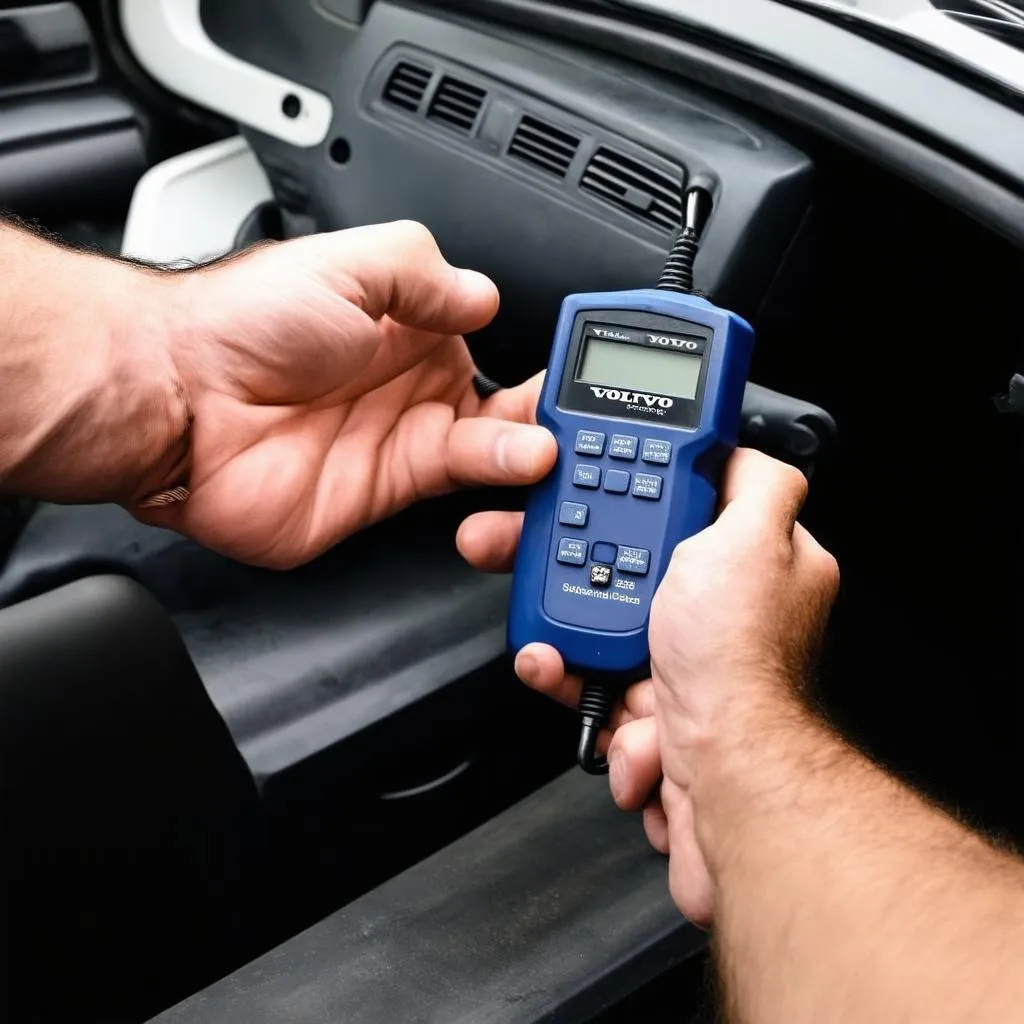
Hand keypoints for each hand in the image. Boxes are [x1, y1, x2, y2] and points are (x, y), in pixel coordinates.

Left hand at [0, 220, 556, 566]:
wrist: (178, 402)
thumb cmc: (238, 327)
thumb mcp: (345, 264)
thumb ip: (423, 274)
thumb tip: (482, 296)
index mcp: (408, 328)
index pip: (497, 342)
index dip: (539, 355)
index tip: (577, 366)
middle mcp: (410, 389)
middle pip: (506, 407)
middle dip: (550, 413)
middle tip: (579, 420)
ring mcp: (400, 445)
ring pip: (492, 456)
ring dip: (527, 451)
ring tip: (541, 445)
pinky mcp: (385, 496)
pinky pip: (457, 496)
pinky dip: (494, 487)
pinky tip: (511, 469)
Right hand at [459, 449, 838, 926]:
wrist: (725, 782)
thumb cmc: (741, 667)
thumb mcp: (753, 540)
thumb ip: (757, 483)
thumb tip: (742, 452)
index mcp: (755, 572)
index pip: (685, 521)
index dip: (633, 508)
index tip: (592, 503)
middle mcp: (726, 622)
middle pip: (634, 580)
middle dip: (579, 582)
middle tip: (538, 571)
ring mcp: (693, 673)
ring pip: (608, 641)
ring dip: (571, 650)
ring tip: (551, 652)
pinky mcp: (662, 719)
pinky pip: (601, 694)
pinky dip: (583, 697)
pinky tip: (580, 691)